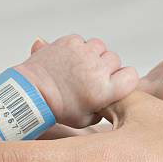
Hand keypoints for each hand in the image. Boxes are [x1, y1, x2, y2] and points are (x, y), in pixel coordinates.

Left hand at [17, 34, 137, 127]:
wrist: (31, 93)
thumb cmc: (58, 109)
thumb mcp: (86, 120)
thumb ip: (103, 109)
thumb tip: (110, 99)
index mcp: (104, 90)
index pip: (131, 75)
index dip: (124, 78)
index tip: (114, 82)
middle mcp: (97, 69)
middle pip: (115, 59)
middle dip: (106, 67)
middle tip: (91, 77)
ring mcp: (84, 53)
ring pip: (100, 47)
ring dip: (93, 55)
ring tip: (80, 67)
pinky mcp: (70, 42)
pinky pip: (82, 41)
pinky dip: (78, 48)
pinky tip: (69, 60)